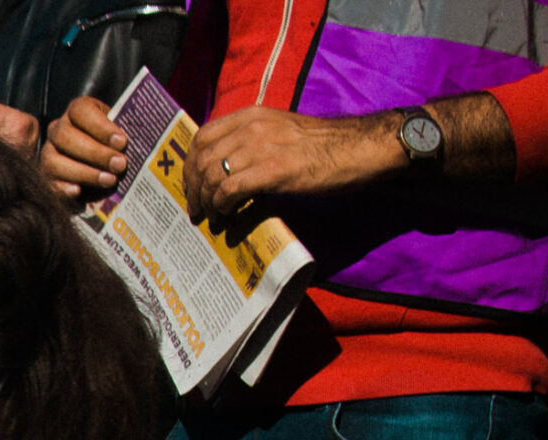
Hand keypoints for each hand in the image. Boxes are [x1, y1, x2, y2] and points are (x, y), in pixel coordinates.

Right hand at [42, 95, 128, 196]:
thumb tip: (140, 141)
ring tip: (109, 180)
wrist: (99, 169)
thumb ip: (124, 133)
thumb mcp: (119, 133)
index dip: (100, 126)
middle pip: (66, 136)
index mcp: (77, 112)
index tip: (121, 142)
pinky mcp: (46, 178)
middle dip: (95, 152)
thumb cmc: (113, 146)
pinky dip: (64, 188)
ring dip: (84, 172)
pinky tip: (79, 192)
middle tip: (120, 165)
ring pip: (55, 161)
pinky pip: (49, 182)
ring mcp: (49, 154)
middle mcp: (58, 130)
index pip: (81, 111)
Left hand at [185, 106, 400, 219]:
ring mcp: (262, 147)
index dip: (190, 164)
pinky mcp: (273, 170)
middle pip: (202, 159)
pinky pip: (230, 190)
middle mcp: (252, 127)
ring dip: (207, 202)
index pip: (203, 136)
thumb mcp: (279, 131)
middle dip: (193, 188)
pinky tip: (228, 215)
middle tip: (197, 209)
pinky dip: (222, 206)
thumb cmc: (321, 145)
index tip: (191, 184)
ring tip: (213, 216)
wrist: (357, 148)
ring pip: (212, 176)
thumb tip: (224, 169)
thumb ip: (250, 142)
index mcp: (252, 115)